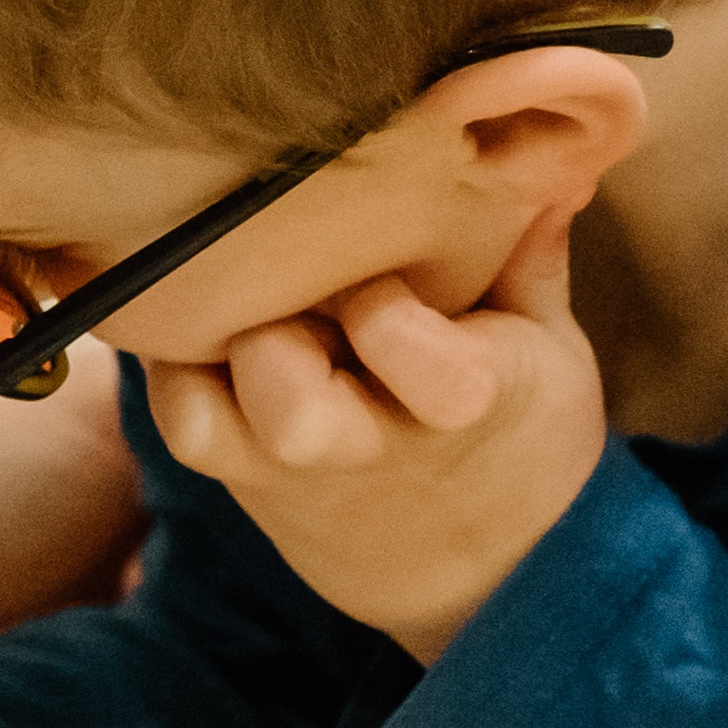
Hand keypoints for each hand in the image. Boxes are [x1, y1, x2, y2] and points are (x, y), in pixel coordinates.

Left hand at [136, 205, 605, 660]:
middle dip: (280, 337)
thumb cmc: (517, 431)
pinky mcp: (244, 479)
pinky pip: (181, 425)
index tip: (389, 275)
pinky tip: (212, 330)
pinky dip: (177, 372)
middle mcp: (368, 447)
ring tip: (246, 306)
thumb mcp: (549, 345)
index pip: (427, 371)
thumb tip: (548, 153)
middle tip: (298, 296)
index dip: (389, 314)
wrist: (484, 575)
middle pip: (294, 415)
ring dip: (211, 351)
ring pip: (208, 423)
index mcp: (467, 407)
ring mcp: (293, 471)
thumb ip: (530, 253)